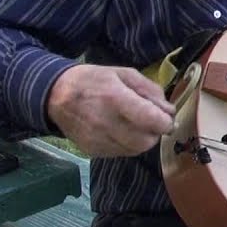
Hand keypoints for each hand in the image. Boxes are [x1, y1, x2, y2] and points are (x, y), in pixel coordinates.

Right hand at [47, 64, 174, 156]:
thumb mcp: (124, 74)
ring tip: (136, 125)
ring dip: (143, 140)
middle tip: (152, 121)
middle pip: (146, 140)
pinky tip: (122, 131)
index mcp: (115, 98)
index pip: (152, 120)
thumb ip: (150, 90)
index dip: (166, 122)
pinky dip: (128, 145)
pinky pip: (121, 153)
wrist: (56, 95)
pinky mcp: (92, 151)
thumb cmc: (94, 81)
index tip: (167, 117)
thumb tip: (169, 110)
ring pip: (136, 150)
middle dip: (155, 132)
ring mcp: (98, 140)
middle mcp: (106, 123)